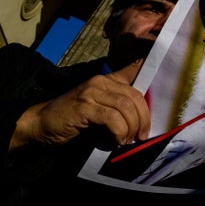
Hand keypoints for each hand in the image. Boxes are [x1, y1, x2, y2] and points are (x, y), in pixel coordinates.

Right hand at [9, 60, 150, 150]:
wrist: (41, 125)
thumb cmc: (75, 122)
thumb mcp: (102, 113)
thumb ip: (121, 111)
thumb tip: (145, 122)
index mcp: (108, 80)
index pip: (134, 69)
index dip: (150, 65)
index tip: (163, 66)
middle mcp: (101, 82)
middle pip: (135, 96)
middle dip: (143, 118)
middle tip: (141, 135)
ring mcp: (92, 92)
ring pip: (126, 107)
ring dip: (131, 127)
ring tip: (127, 140)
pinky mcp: (84, 106)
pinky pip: (112, 118)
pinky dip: (119, 131)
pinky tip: (116, 140)